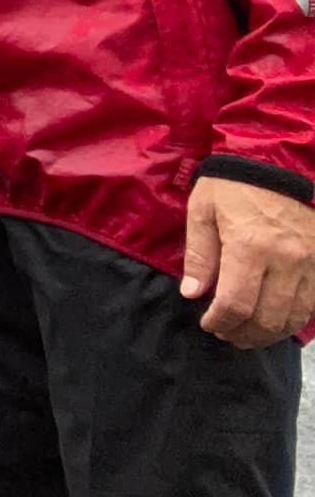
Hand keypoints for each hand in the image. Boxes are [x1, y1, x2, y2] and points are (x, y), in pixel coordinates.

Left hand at [182, 176, 314, 347]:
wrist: (277, 163)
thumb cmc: (232, 185)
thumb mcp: (202, 211)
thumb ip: (198, 255)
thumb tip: (192, 294)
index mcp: (249, 247)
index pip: (236, 304)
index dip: (220, 321)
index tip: (208, 323)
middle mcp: (285, 260)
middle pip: (266, 318)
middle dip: (242, 333)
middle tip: (225, 332)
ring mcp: (309, 264)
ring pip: (293, 318)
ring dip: (268, 333)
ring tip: (247, 333)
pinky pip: (311, 306)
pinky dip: (292, 320)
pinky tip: (274, 320)